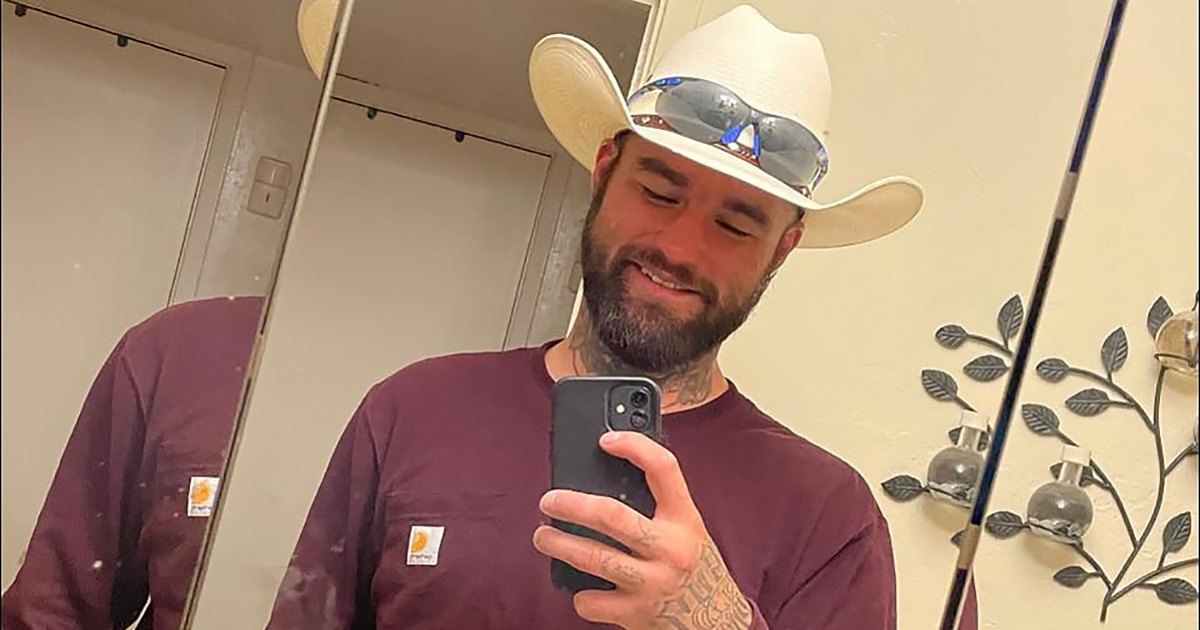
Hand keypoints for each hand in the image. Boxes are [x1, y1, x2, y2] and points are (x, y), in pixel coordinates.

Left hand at [533, 431, 753, 629]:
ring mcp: (654, 582)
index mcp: (685, 520)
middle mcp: (671, 549)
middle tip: (549, 501)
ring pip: (593, 557)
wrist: (721, 624)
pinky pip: (592, 601)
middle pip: (611, 515)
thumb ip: (658, 509)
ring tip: (543, 537)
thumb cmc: (695, 569)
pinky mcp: (637, 613)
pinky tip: (582, 589)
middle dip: (571, 505)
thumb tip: (604, 483)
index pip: (663, 469)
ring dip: (559, 544)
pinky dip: (581, 595)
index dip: (634, 446)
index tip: (606, 440)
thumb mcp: (689, 531)